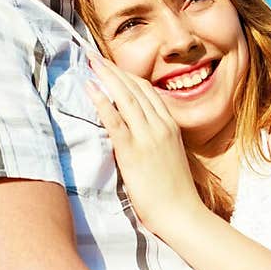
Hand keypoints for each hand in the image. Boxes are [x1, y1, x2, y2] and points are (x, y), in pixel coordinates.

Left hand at [86, 55, 203, 237]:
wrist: (181, 213)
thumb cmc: (174, 192)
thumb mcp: (169, 157)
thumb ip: (155, 140)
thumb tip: (136, 133)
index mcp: (170, 126)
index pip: (148, 91)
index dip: (127, 76)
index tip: (111, 66)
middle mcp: (160, 126)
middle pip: (135, 88)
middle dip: (113, 69)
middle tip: (94, 56)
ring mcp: (148, 137)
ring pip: (126, 97)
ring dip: (105, 77)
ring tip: (89, 63)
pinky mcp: (134, 151)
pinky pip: (115, 119)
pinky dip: (102, 101)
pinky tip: (89, 88)